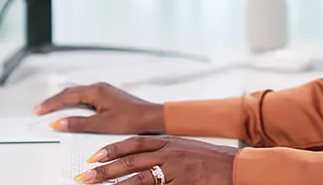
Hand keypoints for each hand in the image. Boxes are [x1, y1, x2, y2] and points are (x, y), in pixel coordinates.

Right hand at [34, 82, 163, 134]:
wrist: (152, 117)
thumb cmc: (132, 120)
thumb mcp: (101, 125)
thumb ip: (78, 124)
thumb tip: (59, 123)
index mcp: (95, 91)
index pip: (66, 97)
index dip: (50, 104)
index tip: (38, 111)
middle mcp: (99, 87)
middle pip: (70, 92)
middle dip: (54, 101)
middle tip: (40, 109)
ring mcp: (104, 90)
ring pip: (78, 93)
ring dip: (64, 100)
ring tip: (52, 109)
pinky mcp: (108, 96)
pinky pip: (86, 96)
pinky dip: (75, 102)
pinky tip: (73, 109)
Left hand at [76, 136, 236, 184]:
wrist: (237, 167)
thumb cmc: (212, 161)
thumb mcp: (185, 150)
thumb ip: (163, 154)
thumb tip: (141, 162)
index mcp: (168, 142)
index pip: (133, 143)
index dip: (111, 149)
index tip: (93, 156)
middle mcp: (169, 153)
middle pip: (130, 161)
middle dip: (104, 170)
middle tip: (84, 177)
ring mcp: (176, 170)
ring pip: (139, 179)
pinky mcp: (183, 184)